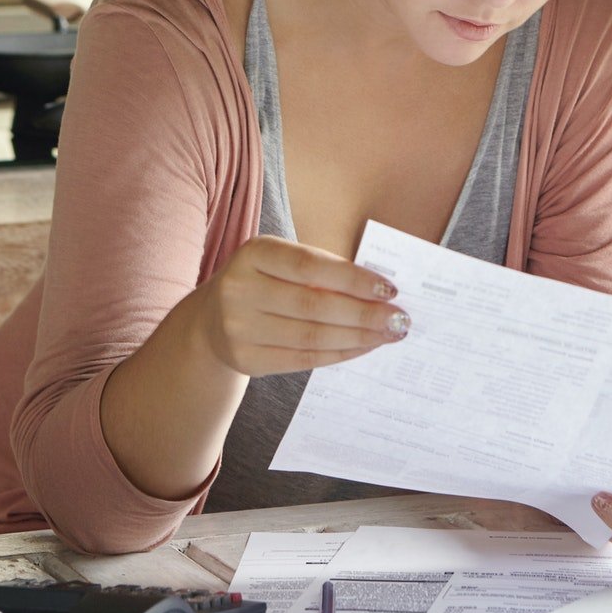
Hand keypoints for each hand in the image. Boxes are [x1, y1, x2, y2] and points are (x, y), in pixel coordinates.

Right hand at [206, 236, 408, 377]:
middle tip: (400, 319)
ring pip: (312, 335)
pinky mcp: (245, 359)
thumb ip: (322, 270)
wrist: (211, 321)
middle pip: (314, 305)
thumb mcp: (281, 263)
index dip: (353, 279)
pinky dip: (339, 353)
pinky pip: (303, 358)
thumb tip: (381, 290)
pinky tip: (363, 347)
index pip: (310, 266)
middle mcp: (240, 289)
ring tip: (388, 334)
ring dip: (358, 336)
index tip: (390, 289)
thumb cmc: (264, 283)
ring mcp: (238, 327)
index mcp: (253, 253)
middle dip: (365, 313)